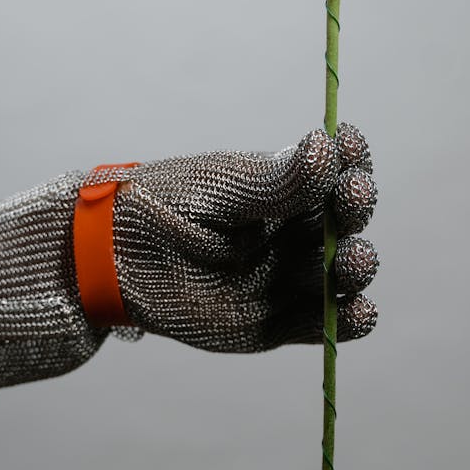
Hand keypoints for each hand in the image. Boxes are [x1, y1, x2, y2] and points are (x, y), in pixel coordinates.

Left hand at [113, 123, 378, 351]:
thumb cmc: (163, 206)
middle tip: (353, 197)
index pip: (333, 171)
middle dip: (355, 209)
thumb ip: (273, 180)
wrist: (110, 258)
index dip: (349, 161)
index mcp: (284, 188)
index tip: (350, 147)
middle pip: (343, 220)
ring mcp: (289, 277)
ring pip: (340, 273)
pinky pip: (321, 323)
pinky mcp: (277, 323)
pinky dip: (348, 320)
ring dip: (356, 265)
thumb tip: (326, 146)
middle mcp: (294, 231)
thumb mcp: (219, 188)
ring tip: (355, 257)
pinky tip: (359, 310)